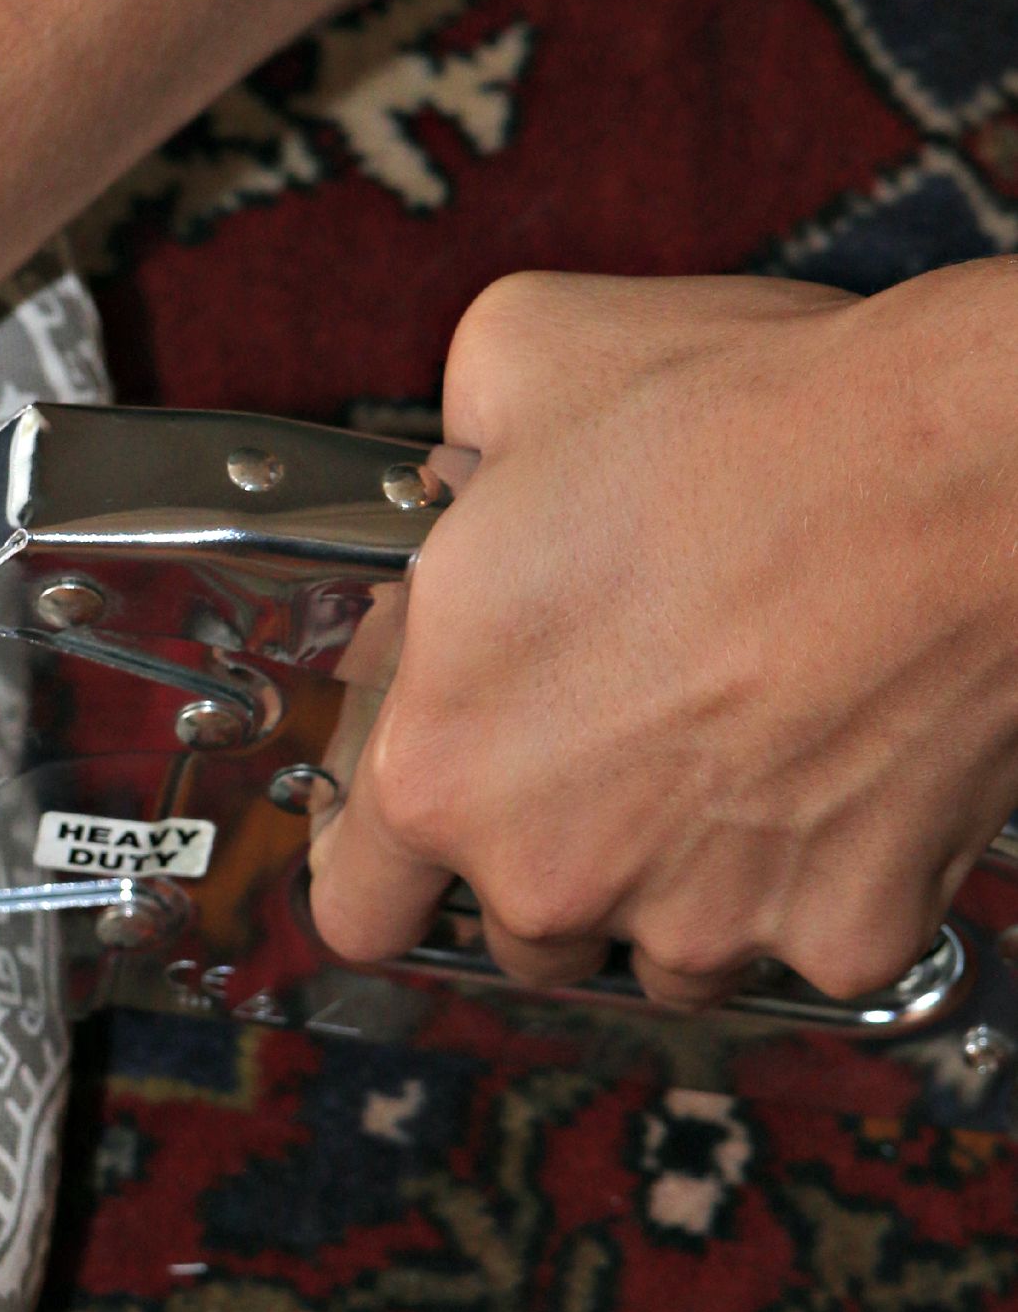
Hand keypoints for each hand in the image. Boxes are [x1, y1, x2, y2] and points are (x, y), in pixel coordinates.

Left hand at [309, 265, 1017, 1007]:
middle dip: (554, 852)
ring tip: (740, 740)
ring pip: (664, 952)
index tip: (430, 823)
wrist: (977, 466)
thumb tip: (446, 494)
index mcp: (442, 763)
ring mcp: (704, 922)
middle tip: (623, 733)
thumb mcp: (516, 360)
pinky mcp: (845, 940)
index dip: (387, 862)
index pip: (356, 905)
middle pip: (521, 930)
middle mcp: (554, 873)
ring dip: (682, 879)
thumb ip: (442, 467)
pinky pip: (809, 936)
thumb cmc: (752, 414)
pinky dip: (824, 873)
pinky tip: (842, 757)